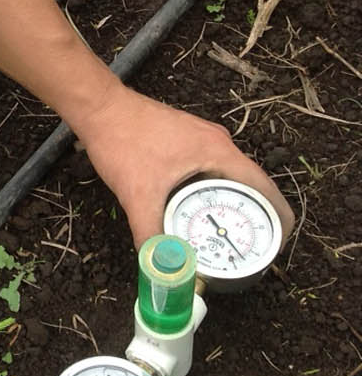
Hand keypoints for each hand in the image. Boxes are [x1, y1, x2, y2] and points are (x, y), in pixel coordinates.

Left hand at [71, 84, 294, 247]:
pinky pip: (210, 169)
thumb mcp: (137, 194)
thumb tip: (160, 268)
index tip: (275, 246)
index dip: (277, 218)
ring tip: (227, 235)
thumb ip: (150, 234)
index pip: (265, 188)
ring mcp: (202, 139)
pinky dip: (210, 191)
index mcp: (220, 152)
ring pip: (228, 177)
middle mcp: (218, 143)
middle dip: (253, 217)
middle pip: (250, 185)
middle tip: (249, 249)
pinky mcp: (185, 140)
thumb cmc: (121, 141)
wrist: (98, 107)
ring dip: (230, 204)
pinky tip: (196, 210)